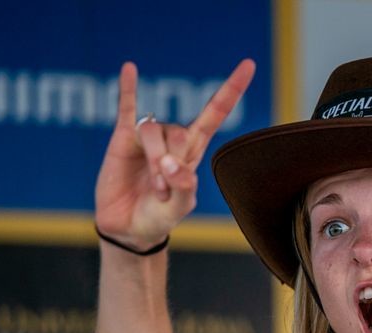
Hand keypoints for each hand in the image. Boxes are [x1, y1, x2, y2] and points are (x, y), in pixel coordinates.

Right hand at [94, 59, 255, 250]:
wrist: (129, 228)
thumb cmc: (158, 217)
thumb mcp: (178, 209)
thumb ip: (182, 187)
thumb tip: (173, 165)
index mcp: (193, 152)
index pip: (215, 114)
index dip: (231, 90)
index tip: (249, 65)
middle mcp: (173, 139)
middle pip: (178, 131)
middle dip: (170, 162)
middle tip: (164, 189)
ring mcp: (147, 137)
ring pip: (153, 130)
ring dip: (152, 160)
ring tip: (153, 185)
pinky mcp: (122, 139)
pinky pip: (126, 107)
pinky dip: (128, 88)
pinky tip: (130, 67)